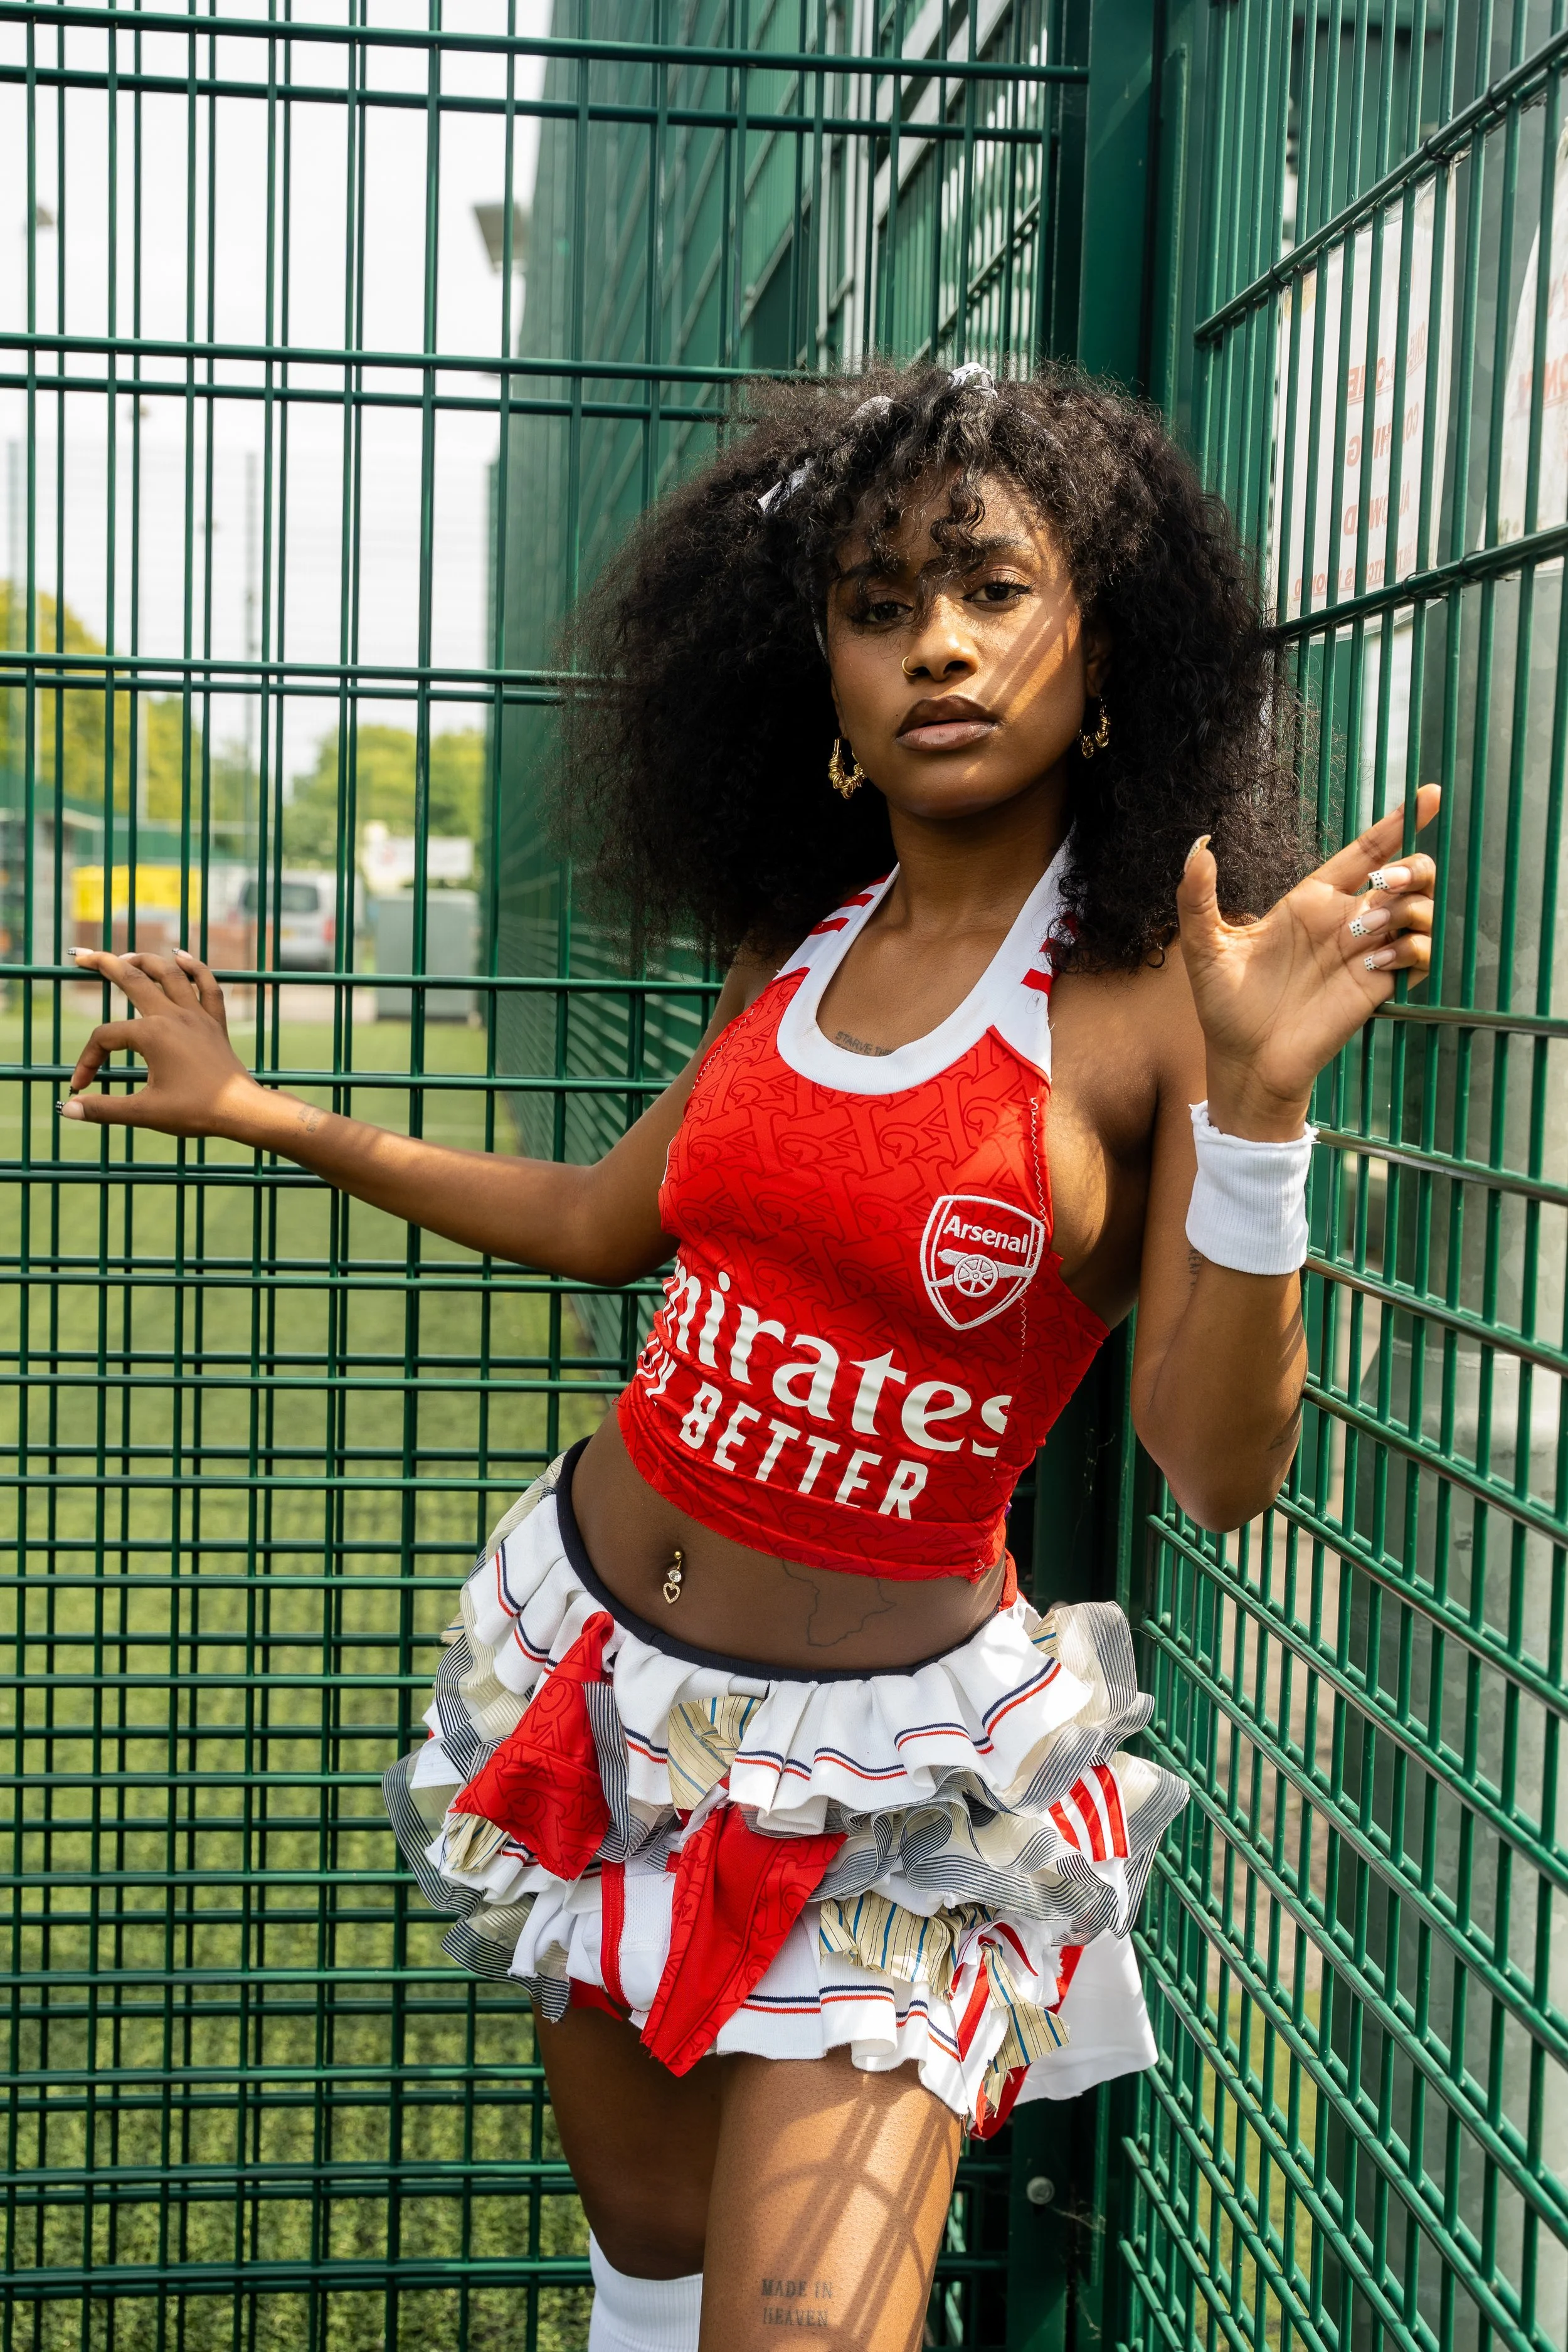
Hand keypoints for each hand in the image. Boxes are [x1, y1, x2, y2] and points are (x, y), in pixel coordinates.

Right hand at [60, 948, 272, 1138]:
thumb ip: (103, 1109)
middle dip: (104, 964)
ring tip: (125, 956)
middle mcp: (174, 1016)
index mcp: (152, 1034)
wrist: (242, 1111)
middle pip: (133, 980)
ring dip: (145, 960)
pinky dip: (195, 968)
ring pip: (170, 974)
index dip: (87, 1060)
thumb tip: (67, 1108)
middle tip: (82, 955)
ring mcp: (197, 1016)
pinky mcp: (215, 1022)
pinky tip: (181, 955)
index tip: (81, 1086)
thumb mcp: (144, 1113)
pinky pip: (208, 986)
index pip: (105, 1037)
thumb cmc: (196, 1111)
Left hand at [1177, 784, 1439, 1138]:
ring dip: (1406, 909)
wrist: (1243, 1060)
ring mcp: (1365, 953)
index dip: (1398, 822)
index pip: (1365, 851)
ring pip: (1418, 910)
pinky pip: (1416, 954)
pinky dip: (1410, 949)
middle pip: (1405, 874)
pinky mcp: (1377, 987)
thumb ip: (1197, 896)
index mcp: (1312, 901)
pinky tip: (1377, 963)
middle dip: (1410, 866)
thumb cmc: (1224, 1004)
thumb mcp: (1204, 946)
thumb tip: (1198, 846)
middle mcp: (1345, 921)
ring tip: (1366, 930)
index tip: (1427, 795)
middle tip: (1385, 883)